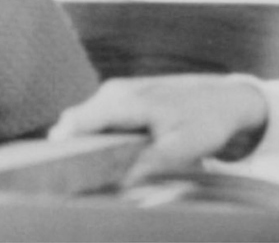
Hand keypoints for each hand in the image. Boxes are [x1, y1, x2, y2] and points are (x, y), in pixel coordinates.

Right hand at [49, 74, 267, 185]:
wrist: (227, 100)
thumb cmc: (206, 123)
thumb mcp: (181, 150)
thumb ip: (146, 166)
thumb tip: (114, 187)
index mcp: (128, 102)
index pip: (77, 123)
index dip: (60, 150)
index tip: (52, 175)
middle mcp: (116, 91)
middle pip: (74, 127)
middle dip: (75, 154)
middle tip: (80, 184)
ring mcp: (117, 91)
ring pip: (85, 124)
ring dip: (88, 148)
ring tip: (98, 173)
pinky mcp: (122, 96)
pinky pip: (97, 120)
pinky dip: (99, 139)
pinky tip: (112, 157)